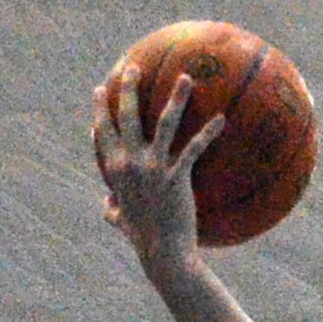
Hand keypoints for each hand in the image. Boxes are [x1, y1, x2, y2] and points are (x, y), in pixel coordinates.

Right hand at [92, 61, 224, 264]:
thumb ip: (111, 210)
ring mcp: (153, 168)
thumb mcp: (120, 222)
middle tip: (134, 68)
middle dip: (129, 89)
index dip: (101, 110)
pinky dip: (209, 133)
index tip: (102, 90)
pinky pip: (194, 148)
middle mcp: (129, 163)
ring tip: (186, 77)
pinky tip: (222, 118)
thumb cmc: (143, 239)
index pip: (103, 133)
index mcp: (114, 170)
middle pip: (127, 117)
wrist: (162, 254)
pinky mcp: (176, 177)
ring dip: (176, 98)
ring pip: (164, 123)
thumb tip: (107, 207)